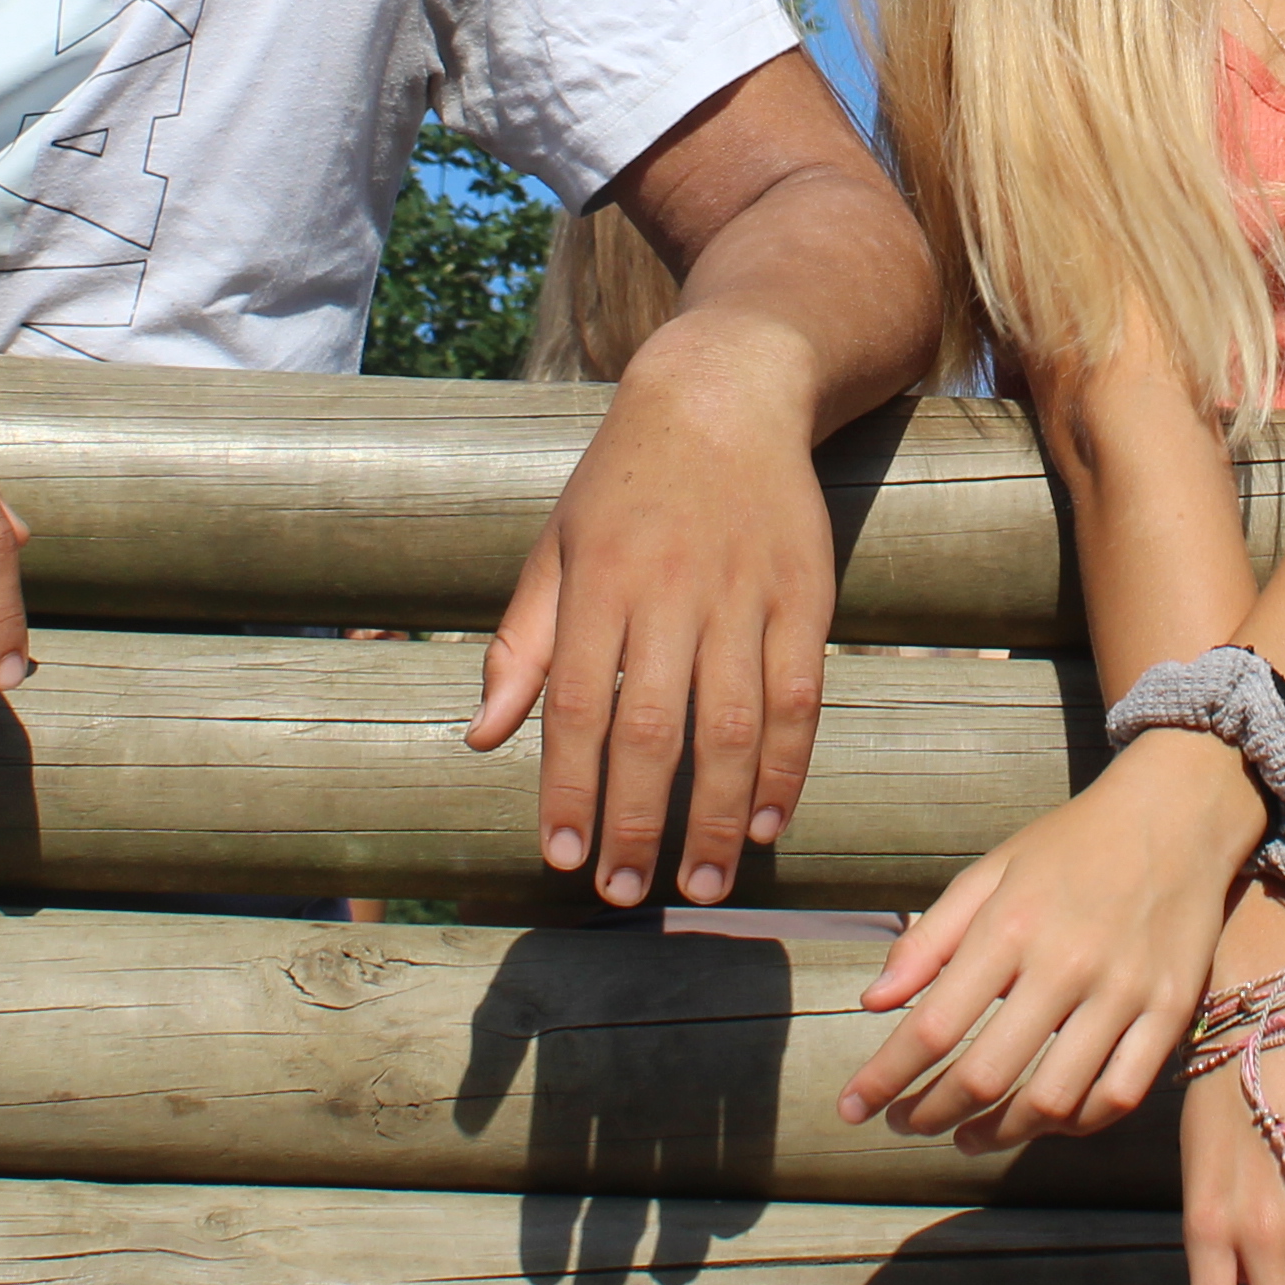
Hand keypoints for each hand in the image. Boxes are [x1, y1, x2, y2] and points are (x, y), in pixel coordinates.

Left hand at [467, 321, 833, 906]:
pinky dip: (787, 765)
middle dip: (638, 822)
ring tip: (704, 882)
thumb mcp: (554, 547)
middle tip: (625, 892)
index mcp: (598, 584)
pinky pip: (798, 696)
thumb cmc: (622, 482)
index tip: (559, 858)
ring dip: (717, 813)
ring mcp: (742, 594)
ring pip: (733, 724)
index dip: (567, 789)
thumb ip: (520, 645)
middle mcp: (669, 593)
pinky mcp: (803, 594)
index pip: (575, 707)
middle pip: (653, 728)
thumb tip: (481, 738)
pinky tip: (767, 820)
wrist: (723, 393)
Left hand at [837, 729, 1259, 1142]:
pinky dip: (1076, 1125)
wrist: (1177, 813)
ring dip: (999, 1134)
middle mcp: (1066, 964)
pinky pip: (1120, 1095)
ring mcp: (1124, 993)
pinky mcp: (1170, 1010)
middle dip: (931, 1114)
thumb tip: (872, 1003)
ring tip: (969, 1136)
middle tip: (907, 1125)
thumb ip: (929, 940)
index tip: (852, 1108)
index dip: (885, 1077)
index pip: (934, 1025)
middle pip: (986, 1075)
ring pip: (1053, 1101)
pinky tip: (1046, 1122)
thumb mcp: (990, 871)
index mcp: (1011, 925)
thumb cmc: (1072, 843)